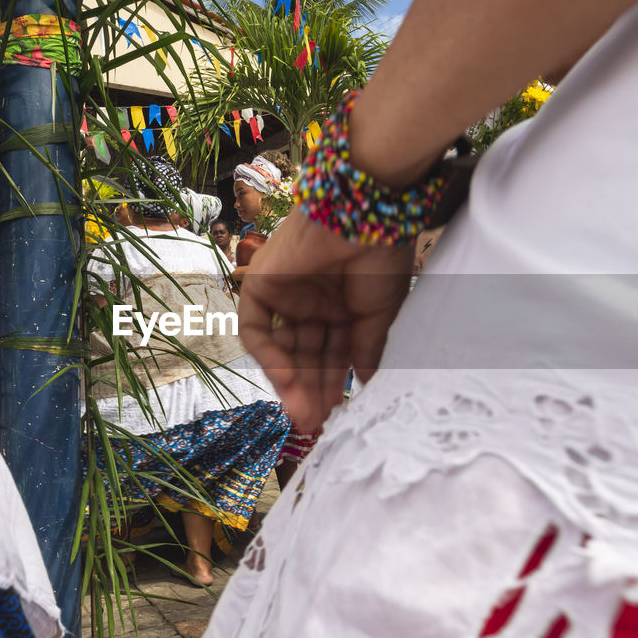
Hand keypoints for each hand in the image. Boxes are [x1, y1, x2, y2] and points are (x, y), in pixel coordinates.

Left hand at [238, 210, 412, 429]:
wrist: (364, 214)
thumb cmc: (380, 257)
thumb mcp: (377, 316)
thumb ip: (366, 351)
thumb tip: (366, 386)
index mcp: (340, 304)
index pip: (331, 354)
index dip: (332, 384)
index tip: (338, 415)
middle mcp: (311, 300)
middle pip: (305, 355)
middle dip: (311, 389)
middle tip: (316, 423)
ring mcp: (285, 292)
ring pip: (282, 347)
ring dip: (291, 381)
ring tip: (304, 414)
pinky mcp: (262, 283)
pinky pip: (256, 328)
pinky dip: (269, 356)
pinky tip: (288, 381)